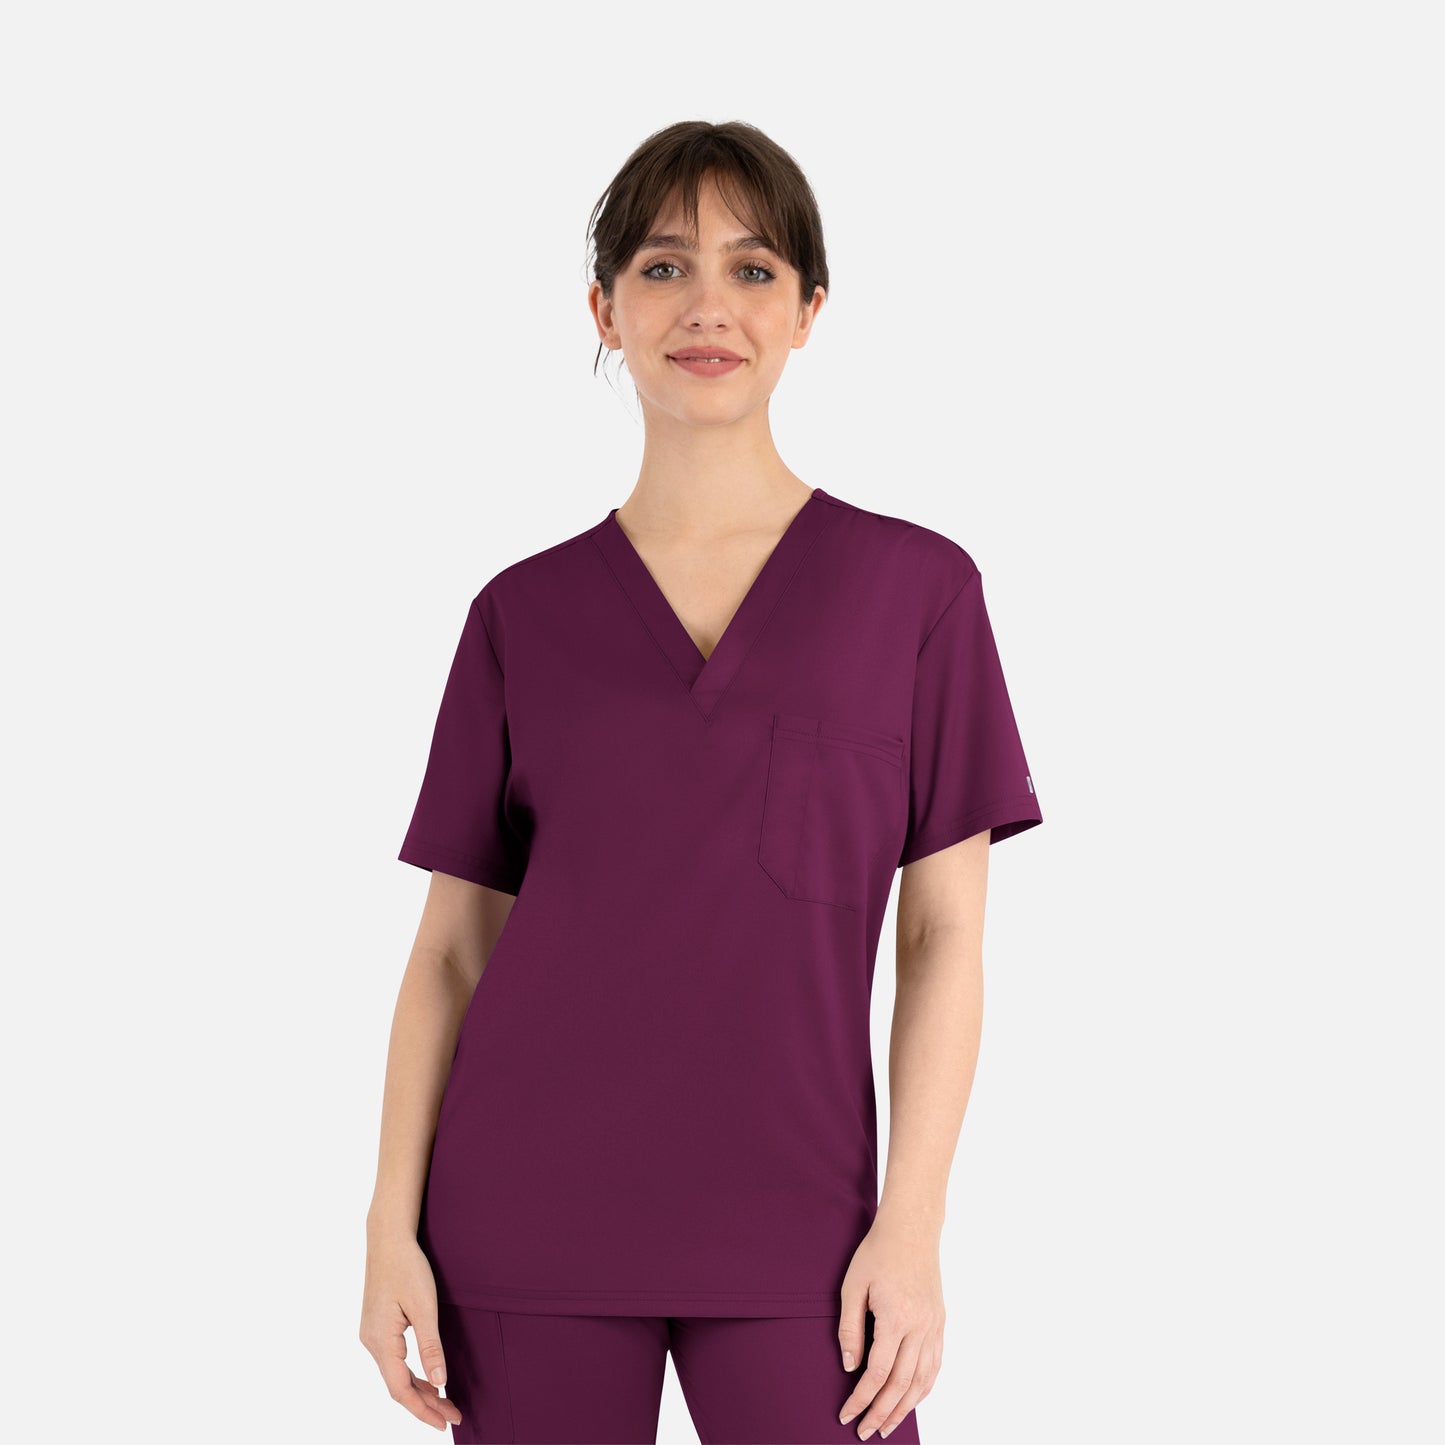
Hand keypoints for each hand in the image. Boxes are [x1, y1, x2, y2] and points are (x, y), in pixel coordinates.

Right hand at [359, 1229, 463, 1432]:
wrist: (388, 1239)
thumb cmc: (407, 1268)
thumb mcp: (424, 1307)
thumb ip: (431, 1347)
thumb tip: (440, 1384)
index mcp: (381, 1342)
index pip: (401, 1390)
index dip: (423, 1410)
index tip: (445, 1422)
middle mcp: (371, 1343)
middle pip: (398, 1386)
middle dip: (426, 1404)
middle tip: (453, 1415)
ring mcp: (372, 1335)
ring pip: (396, 1374)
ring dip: (420, 1390)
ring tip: (444, 1402)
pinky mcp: (377, 1327)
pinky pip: (394, 1361)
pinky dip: (411, 1373)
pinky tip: (428, 1377)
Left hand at [836, 1209, 945, 1439]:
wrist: (911, 1229)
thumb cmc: (877, 1253)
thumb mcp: (853, 1286)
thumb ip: (850, 1329)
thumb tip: (850, 1367)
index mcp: (896, 1318)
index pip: (878, 1373)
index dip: (861, 1398)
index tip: (846, 1414)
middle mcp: (920, 1327)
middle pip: (902, 1384)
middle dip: (882, 1413)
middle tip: (865, 1432)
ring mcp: (934, 1326)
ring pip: (923, 1381)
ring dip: (905, 1408)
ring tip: (887, 1426)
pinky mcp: (940, 1323)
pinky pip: (935, 1365)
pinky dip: (923, 1389)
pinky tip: (911, 1400)